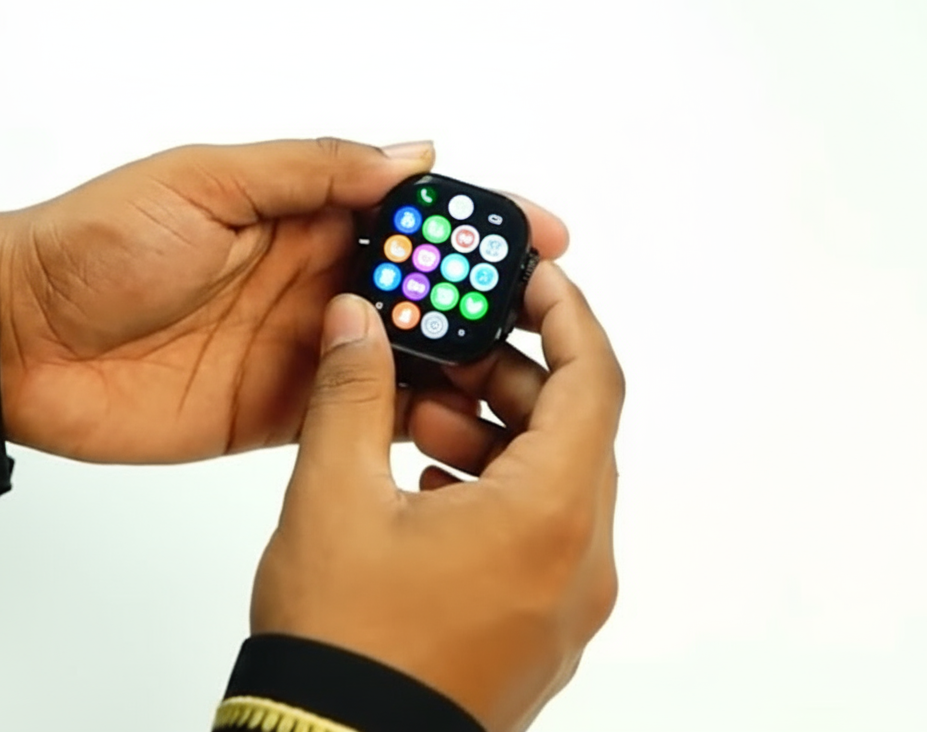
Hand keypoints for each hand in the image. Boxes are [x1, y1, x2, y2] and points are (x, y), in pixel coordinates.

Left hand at [0, 138, 568, 462]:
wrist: (18, 343)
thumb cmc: (97, 246)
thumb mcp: (204, 182)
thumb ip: (308, 172)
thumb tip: (412, 156)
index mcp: (299, 216)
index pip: (408, 215)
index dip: (476, 223)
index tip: (540, 233)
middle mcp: (313, 282)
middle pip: (421, 289)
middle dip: (485, 297)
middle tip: (546, 316)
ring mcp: (302, 351)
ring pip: (404, 355)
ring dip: (459, 360)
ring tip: (519, 376)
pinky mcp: (282, 415)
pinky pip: (361, 416)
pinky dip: (409, 418)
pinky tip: (457, 423)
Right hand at [249, 262, 624, 731]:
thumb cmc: (345, 647)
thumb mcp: (333, 496)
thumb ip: (353, 391)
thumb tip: (360, 323)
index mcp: (550, 517)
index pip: (593, 379)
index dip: (565, 315)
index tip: (531, 278)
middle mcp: (580, 564)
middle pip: (577, 431)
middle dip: (512, 377)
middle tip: (448, 350)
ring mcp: (568, 608)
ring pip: (558, 486)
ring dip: (500, 437)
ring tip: (419, 423)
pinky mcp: (542, 636)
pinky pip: (545, 539)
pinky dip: (501, 493)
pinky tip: (430, 489)